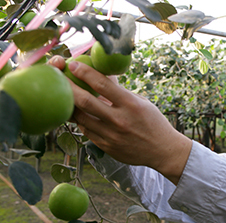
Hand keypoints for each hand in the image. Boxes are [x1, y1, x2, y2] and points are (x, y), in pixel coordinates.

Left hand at [49, 55, 191, 183]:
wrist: (162, 150)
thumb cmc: (153, 123)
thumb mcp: (141, 102)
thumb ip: (120, 91)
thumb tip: (102, 76)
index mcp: (130, 104)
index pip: (102, 84)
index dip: (84, 72)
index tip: (73, 63)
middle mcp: (119, 120)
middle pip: (85, 101)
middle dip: (68, 86)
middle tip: (58, 77)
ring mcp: (111, 135)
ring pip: (81, 118)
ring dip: (70, 105)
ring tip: (64, 96)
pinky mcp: (106, 146)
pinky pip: (86, 131)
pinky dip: (81, 121)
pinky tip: (79, 115)